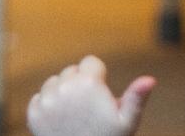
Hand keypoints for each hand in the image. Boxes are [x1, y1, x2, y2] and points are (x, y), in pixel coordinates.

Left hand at [27, 56, 155, 135]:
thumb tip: (151, 79)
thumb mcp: (127, 122)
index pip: (91, 62)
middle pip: (72, 71)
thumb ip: (136, 97)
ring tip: (74, 116)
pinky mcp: (33, 111)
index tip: (101, 97)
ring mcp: (47, 98)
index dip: (99, 78)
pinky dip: (47, 107)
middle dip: (80, 85)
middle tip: (88, 110)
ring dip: (62, 94)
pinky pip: (40, 97)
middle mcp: (65, 85)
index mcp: (88, 82)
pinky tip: (59, 122)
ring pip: (55, 82)